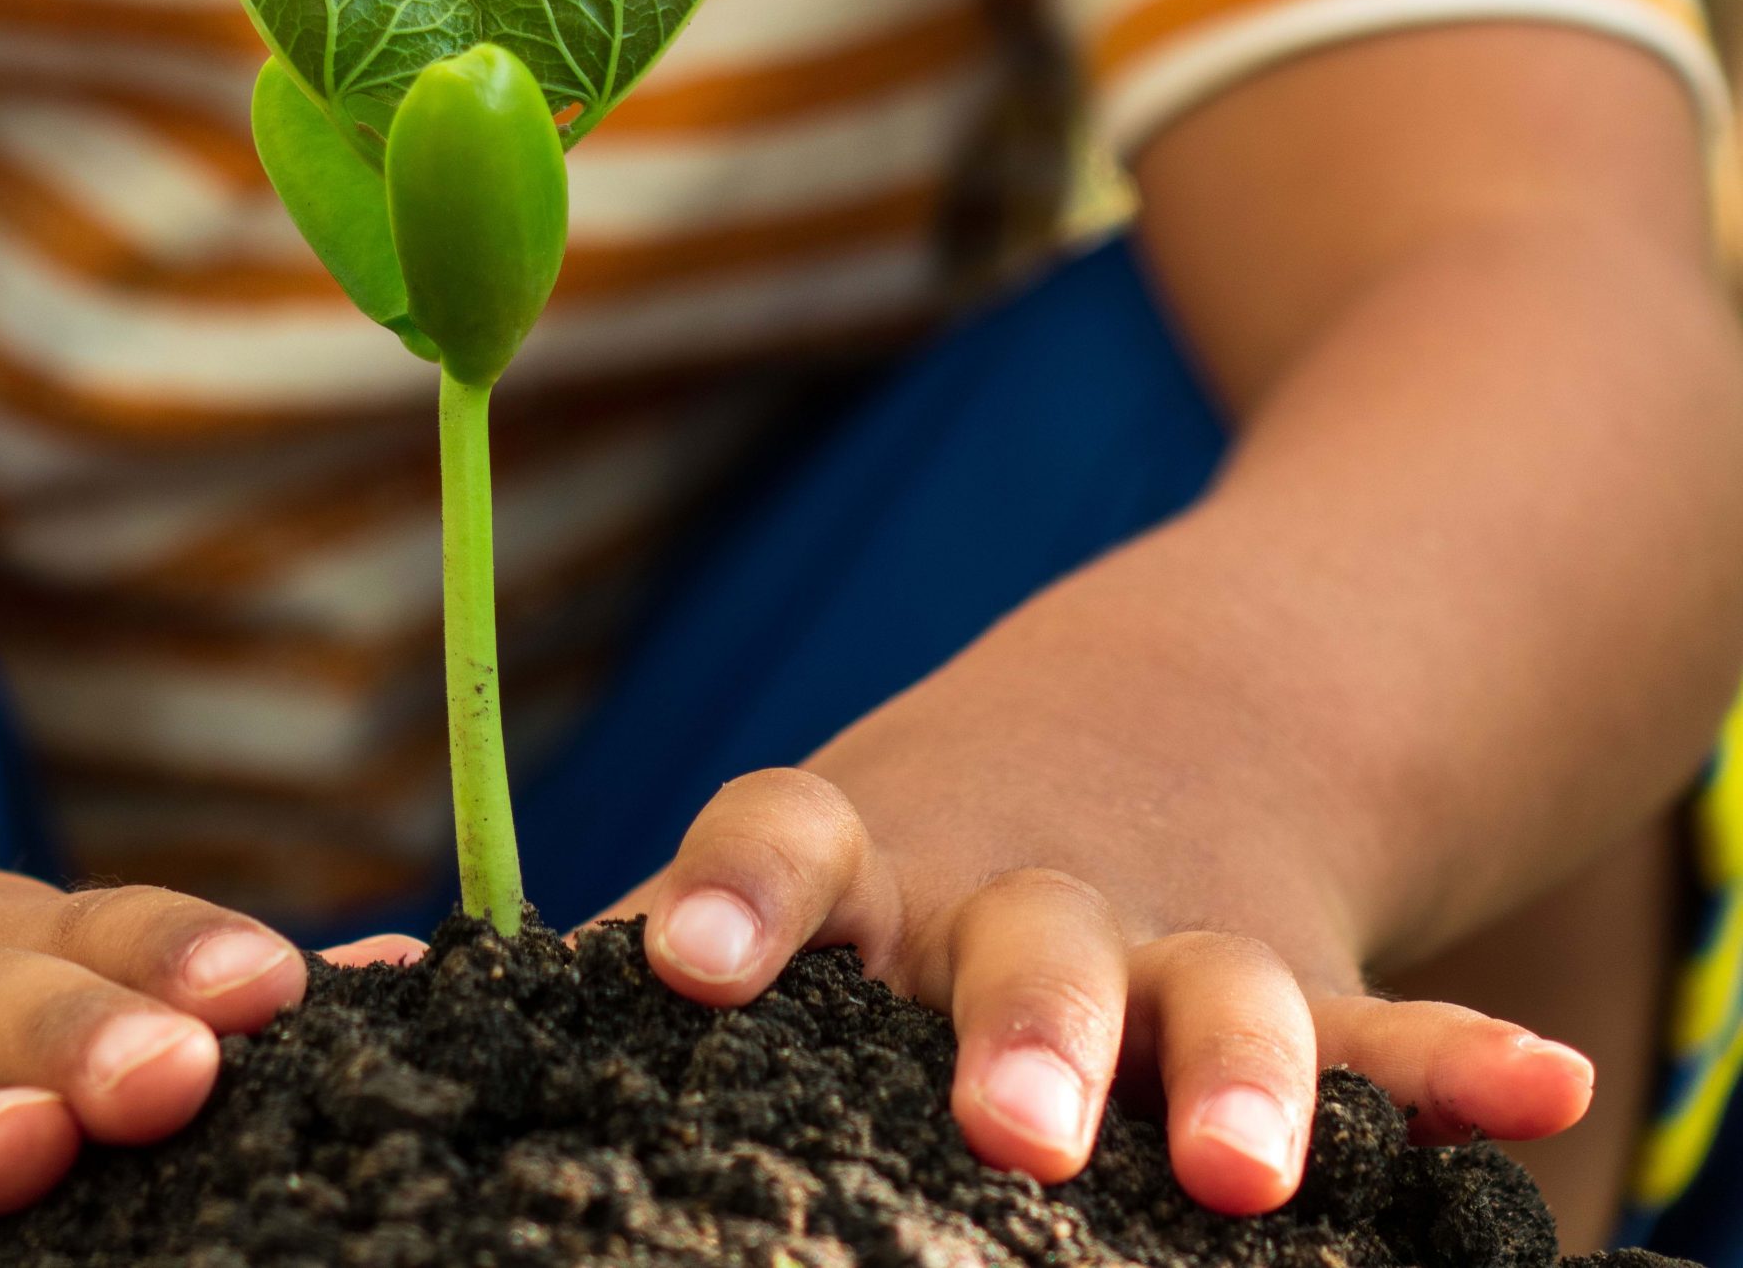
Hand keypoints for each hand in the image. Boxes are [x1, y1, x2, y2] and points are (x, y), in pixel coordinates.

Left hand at [603, 764, 1595, 1215]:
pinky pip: (1383, 1017)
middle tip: (997, 1119)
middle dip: (1009, 1026)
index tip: (690, 965)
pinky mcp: (1291, 959)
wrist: (1150, 709)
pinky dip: (1451, 1060)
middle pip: (1009, 944)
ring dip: (1230, 1060)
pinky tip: (1539, 1106)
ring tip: (1241, 1159)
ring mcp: (1163, 924)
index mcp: (857, 854)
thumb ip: (592, 947)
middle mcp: (1007, 890)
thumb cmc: (887, 849)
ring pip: (1202, 988)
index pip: (781, 844)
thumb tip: (330, 999)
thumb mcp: (770, 868)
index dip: (739, 899)